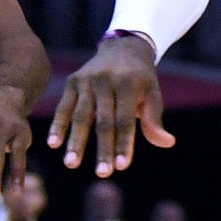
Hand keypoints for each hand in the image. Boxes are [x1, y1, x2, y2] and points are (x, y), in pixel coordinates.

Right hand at [47, 34, 174, 177]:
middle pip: (104, 121)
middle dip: (103, 148)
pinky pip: (64, 106)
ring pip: (81, 115)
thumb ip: (154, 119)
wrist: (122, 47)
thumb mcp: (152, 93)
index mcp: (129, 84)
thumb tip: (167, 143)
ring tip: (71, 164)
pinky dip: (58, 125)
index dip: (124, 143)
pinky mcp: (73, 81)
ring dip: (75, 141)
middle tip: (102, 174)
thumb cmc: (140, 79)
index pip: (126, 119)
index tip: (121, 166)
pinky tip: (53, 144)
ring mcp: (87, 80)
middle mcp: (107, 80)